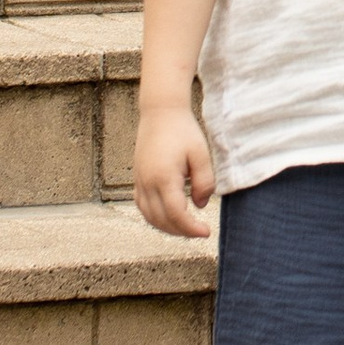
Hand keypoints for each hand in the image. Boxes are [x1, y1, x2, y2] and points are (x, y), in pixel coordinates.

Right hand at [134, 100, 214, 238]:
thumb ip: (204, 182)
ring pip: (149, 216)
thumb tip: (200, 206)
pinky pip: (142, 206)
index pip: (176, 215)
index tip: (206, 232)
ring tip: (186, 227)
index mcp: (164, 177)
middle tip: (199, 231)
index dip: (191, 229)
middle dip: (181, 231)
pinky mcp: (137, 178)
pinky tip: (168, 216)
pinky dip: (154, 217)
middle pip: (161, 220)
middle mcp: (147, 182)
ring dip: (167, 227)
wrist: (160, 112)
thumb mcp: (201, 154)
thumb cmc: (182, 130)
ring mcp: (139, 181)